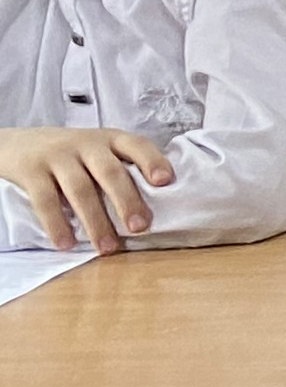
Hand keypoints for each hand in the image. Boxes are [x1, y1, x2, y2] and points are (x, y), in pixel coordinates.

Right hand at [0, 127, 175, 246]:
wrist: (19, 144)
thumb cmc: (74, 155)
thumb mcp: (100, 151)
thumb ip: (123, 169)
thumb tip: (157, 208)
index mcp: (111, 139)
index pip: (136, 145)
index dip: (152, 161)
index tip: (165, 181)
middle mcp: (86, 144)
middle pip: (110, 172)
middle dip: (127, 200)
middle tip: (140, 227)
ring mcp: (58, 157)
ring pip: (80, 189)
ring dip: (96, 221)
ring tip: (107, 247)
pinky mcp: (31, 171)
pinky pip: (45, 200)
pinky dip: (56, 224)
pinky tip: (66, 244)